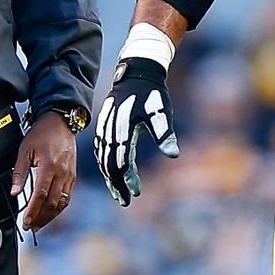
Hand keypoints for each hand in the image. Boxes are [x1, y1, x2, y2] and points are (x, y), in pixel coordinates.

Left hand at [13, 116, 77, 231]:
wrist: (61, 123)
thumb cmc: (42, 134)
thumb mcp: (25, 150)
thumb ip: (19, 172)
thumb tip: (15, 192)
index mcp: (49, 166)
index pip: (40, 195)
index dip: (33, 211)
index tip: (26, 221)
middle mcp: (62, 172)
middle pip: (52, 203)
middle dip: (41, 218)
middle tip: (31, 227)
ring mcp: (70, 175)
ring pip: (62, 202)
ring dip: (51, 216)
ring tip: (39, 224)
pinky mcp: (73, 176)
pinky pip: (67, 196)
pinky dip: (59, 207)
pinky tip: (50, 212)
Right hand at [93, 56, 178, 206]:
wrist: (137, 73)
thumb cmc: (152, 94)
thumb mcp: (161, 111)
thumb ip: (164, 133)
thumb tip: (173, 154)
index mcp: (123, 128)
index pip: (122, 160)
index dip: (128, 178)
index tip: (136, 193)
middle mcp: (110, 130)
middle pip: (110, 163)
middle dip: (117, 184)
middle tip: (126, 201)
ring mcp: (104, 128)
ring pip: (103, 158)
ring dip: (110, 177)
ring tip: (119, 193)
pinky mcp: (104, 127)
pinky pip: (101, 150)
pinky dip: (106, 164)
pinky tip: (112, 174)